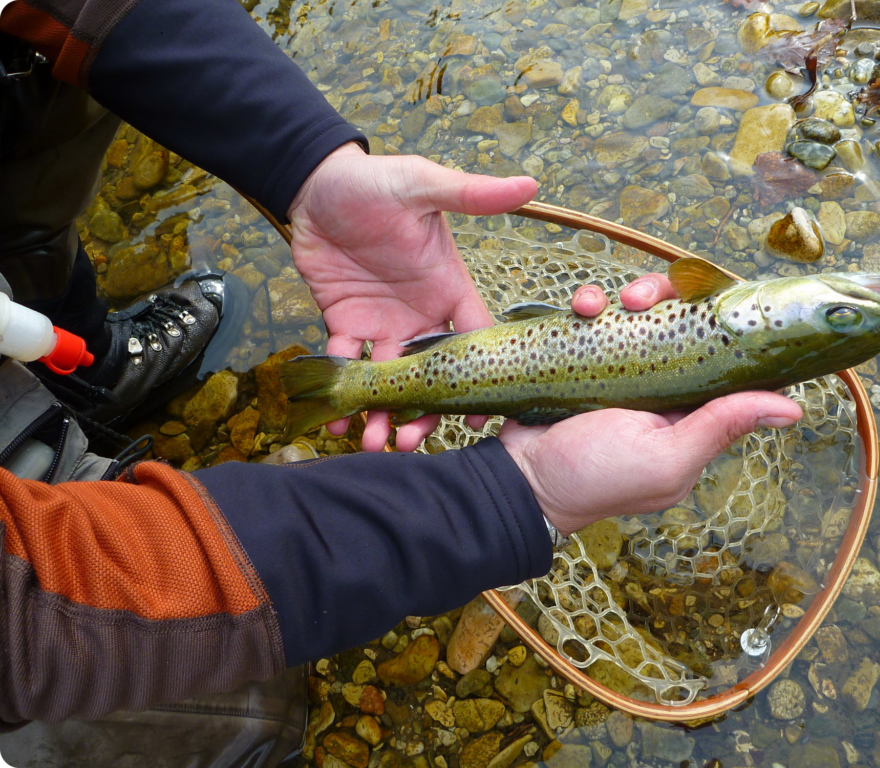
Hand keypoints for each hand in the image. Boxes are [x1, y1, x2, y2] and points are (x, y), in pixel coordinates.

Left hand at [288, 143, 536, 450]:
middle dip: (424, 410)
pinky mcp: (346, 324)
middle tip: (410, 441)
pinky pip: (346, 366)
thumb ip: (471, 194)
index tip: (480, 417)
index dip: (480, 379)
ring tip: (373, 442)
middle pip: (432, 374)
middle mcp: (422, 313)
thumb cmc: (375, 182)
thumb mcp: (423, 186)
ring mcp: (385, 323)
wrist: (314, 183)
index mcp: (448, 288)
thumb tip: (529, 184)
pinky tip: (335, 422)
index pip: (475, 340)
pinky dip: (341, 393)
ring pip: (390, 380)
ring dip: (384, 413)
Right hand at [507, 274, 800, 532]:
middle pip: (683, 320)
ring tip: (597, 305)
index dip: (723, 318)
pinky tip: (580, 309)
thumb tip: (793, 408)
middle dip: (666, 296)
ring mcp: (623, 370)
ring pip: (640, 311)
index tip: (713, 294)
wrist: (519, 480)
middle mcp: (663, 387)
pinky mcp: (586, 357)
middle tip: (640, 299)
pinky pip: (599, 317)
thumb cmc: (595, 479)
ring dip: (624, 295)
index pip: (724, 354)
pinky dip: (589, 304)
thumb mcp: (666, 458)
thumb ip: (722, 426)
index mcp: (693, 413)